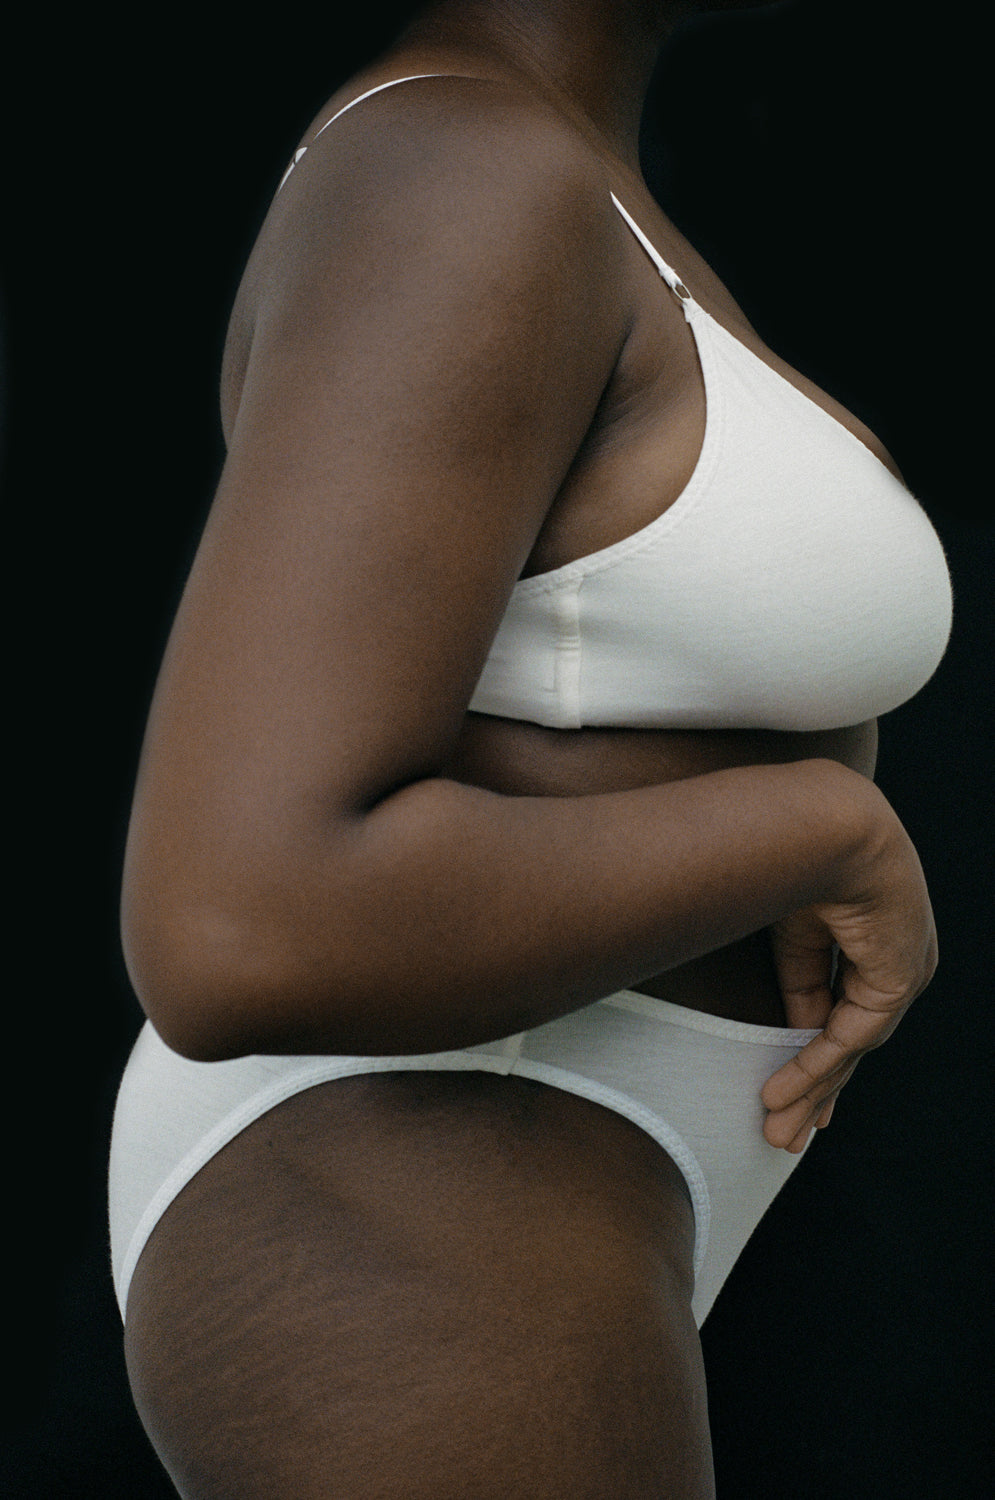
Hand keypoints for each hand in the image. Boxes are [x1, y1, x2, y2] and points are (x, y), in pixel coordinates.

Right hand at [762, 820, 937, 1152]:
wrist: (828, 824)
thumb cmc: (803, 852)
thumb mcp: (793, 927)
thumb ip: (796, 976)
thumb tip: (782, 1023)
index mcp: (875, 938)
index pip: (843, 1009)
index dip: (813, 1051)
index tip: (788, 1089)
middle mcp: (897, 962)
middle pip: (851, 1041)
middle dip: (816, 1089)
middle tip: (788, 1132)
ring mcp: (902, 973)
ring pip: (851, 1050)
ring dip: (810, 1092)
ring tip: (778, 1132)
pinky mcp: (896, 982)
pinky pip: (849, 1040)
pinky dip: (812, 1069)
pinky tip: (782, 1095)